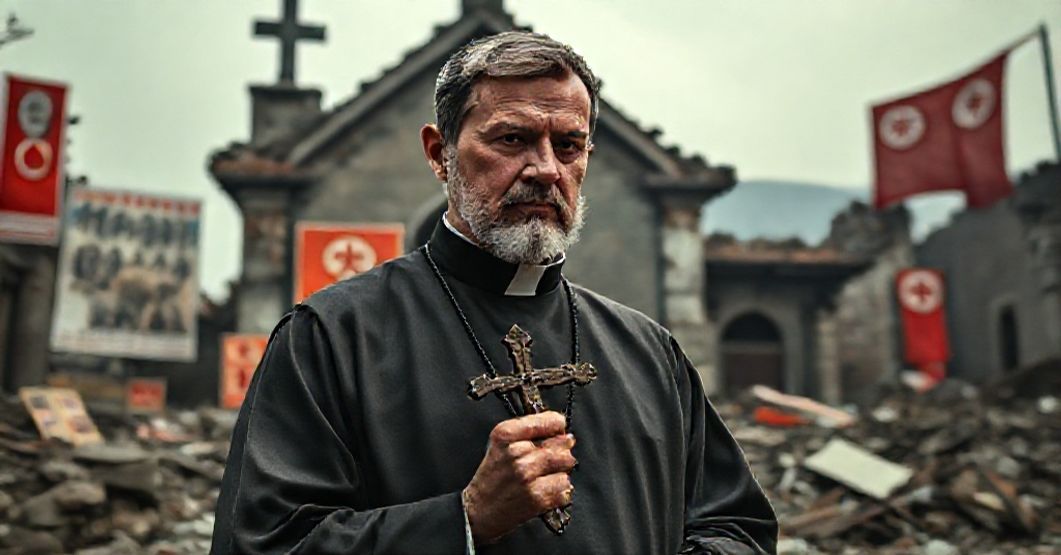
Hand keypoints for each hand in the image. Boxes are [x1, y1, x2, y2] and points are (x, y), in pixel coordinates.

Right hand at [463, 411, 576, 542]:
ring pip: (566, 464)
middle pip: (562, 443)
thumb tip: (562, 432)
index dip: (558, 426)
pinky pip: (565, 486)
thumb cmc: (492, 476)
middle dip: (562, 450)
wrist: (479, 510)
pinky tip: (545, 489)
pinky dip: (560, 489)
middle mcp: (516, 453)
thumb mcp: (501, 444)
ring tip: (546, 475)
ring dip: (561, 470)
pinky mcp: (536, 497)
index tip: (558, 431)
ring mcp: (527, 475)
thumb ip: (528, 431)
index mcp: (505, 434)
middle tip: (551, 458)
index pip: (550, 421)